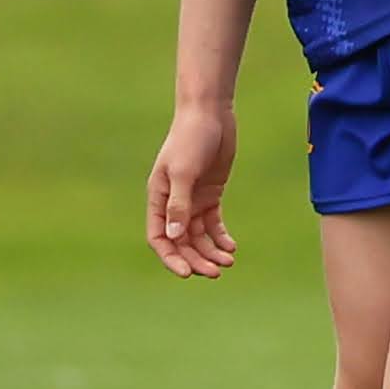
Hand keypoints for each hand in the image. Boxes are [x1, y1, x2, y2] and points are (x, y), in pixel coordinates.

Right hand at [146, 103, 237, 278]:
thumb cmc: (190, 139)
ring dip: (211, 251)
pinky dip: (221, 237)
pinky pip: (213, 223)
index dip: (172, 258)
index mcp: (158, 198)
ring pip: (199, 235)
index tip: (187, 274)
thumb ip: (178, 205)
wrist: (210, 115)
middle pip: (182, 241)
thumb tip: (174, 236)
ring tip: (228, 262)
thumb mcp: (184, 172)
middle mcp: (173, 203)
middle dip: (197, 259)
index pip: (159, 237)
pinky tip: (231, 247)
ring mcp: (192, 199)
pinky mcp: (211, 194)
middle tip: (216, 272)